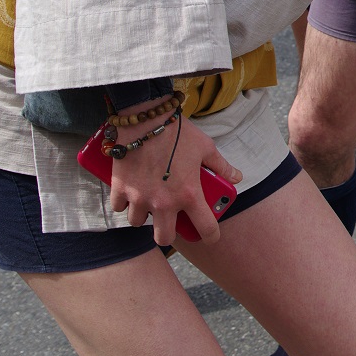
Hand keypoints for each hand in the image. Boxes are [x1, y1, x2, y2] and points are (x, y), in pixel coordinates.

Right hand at [108, 106, 241, 247]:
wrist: (146, 117)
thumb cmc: (178, 132)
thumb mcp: (205, 148)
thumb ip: (221, 166)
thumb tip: (236, 177)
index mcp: (189, 194)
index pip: (205, 228)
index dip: (210, 236)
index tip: (210, 237)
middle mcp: (164, 202)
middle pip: (163, 237)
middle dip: (166, 233)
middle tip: (168, 222)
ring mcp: (140, 197)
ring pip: (137, 222)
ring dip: (143, 215)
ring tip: (148, 202)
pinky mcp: (121, 188)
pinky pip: (119, 207)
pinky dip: (123, 202)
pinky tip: (130, 194)